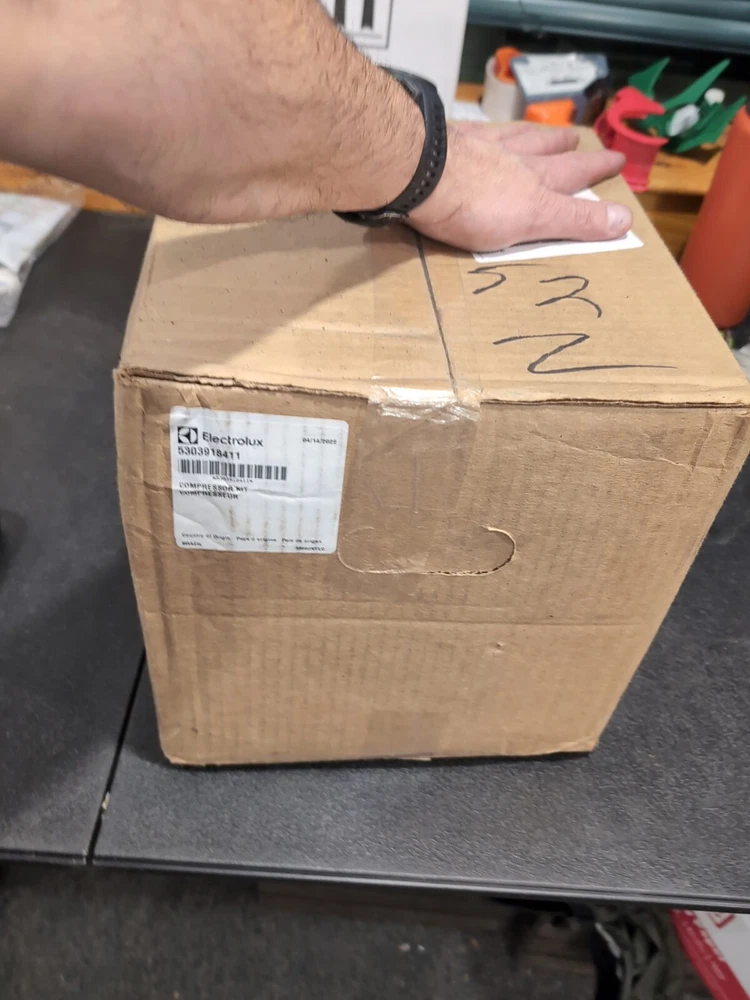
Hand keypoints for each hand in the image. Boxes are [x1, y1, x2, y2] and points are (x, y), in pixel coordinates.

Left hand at [409, 122, 631, 251]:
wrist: (421, 175)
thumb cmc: (475, 206)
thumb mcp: (533, 220)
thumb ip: (576, 220)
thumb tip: (626, 220)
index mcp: (534, 182)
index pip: (573, 175)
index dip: (595, 169)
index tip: (616, 158)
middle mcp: (512, 158)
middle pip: (546, 150)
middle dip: (566, 149)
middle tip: (578, 139)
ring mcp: (479, 146)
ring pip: (514, 137)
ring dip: (532, 135)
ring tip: (546, 131)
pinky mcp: (447, 142)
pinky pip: (473, 133)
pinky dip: (484, 131)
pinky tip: (480, 128)